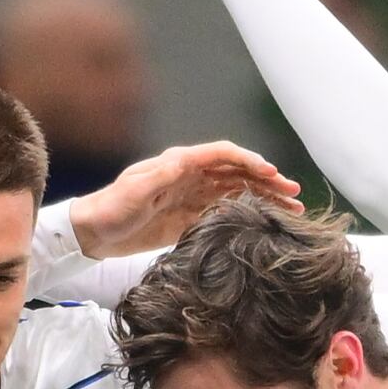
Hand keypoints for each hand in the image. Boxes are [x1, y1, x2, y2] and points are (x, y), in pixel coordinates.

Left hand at [65, 139, 298, 257]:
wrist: (93, 233)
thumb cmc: (110, 208)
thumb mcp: (134, 191)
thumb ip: (160, 175)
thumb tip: (185, 160)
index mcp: (179, 163)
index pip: (223, 155)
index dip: (249, 161)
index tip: (271, 174)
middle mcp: (190, 175)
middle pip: (237, 172)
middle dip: (267, 180)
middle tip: (294, 194)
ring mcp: (192, 196)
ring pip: (237, 192)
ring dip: (264, 198)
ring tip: (291, 209)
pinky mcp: (190, 217)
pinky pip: (226, 211)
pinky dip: (248, 213)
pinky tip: (266, 221)